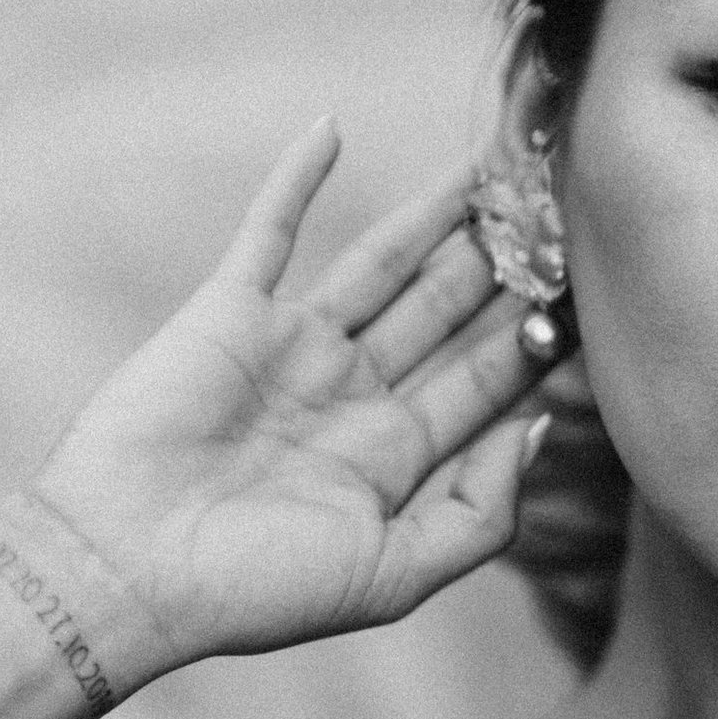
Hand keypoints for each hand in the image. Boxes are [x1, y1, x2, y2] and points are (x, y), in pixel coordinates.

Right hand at [29, 121, 545, 682]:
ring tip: (497, 159)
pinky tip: (333, 126)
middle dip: (506, 257)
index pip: (488, 378)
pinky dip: (297, 177)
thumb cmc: (253, 592)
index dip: (541, 331)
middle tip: (561, 198)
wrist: (123, 572)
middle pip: (450, 307)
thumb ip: (480, 512)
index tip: (594, 282)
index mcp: (396, 454)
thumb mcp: (394, 575)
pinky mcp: (230, 312)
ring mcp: (293, 346)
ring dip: (439, 210)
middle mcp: (353, 391)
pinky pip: (270, 229)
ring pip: (385, 259)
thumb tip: (544, 429)